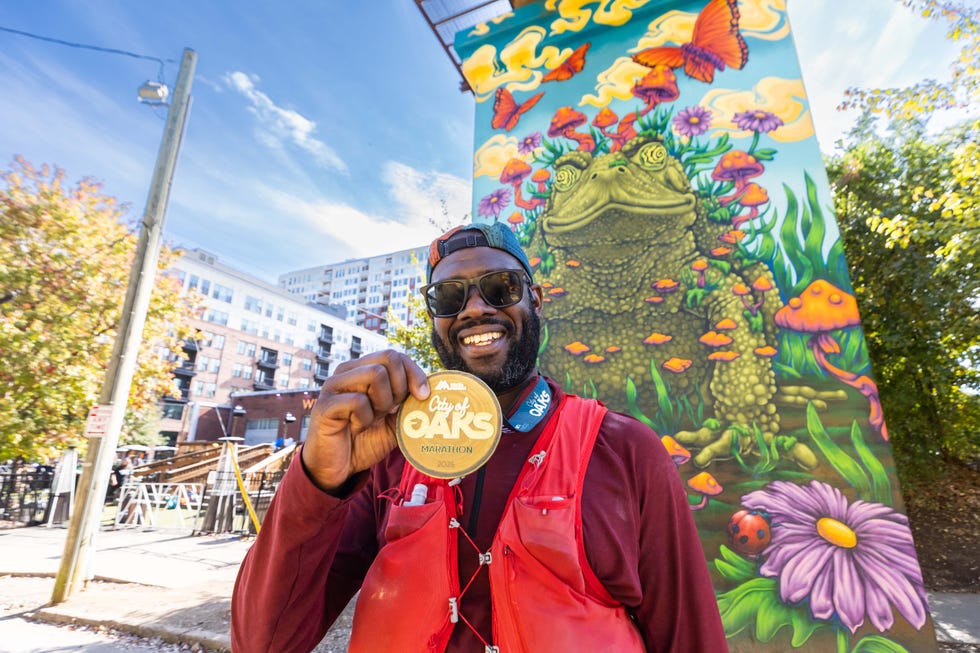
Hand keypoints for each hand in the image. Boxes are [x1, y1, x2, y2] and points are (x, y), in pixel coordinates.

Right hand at [302, 350, 429, 492]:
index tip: (423, 396)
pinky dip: (364, 419)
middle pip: (388, 358)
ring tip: (371, 419)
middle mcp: (348, 371)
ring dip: (382, 403)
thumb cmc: (364, 440)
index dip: (414, 373)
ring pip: (375, 375)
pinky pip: (358, 401)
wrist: (338, 468)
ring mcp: (334, 385)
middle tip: (390, 411)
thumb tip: (432, 391)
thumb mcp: (394, 421)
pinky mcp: (325, 404)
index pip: (395, 356)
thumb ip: (407, 404)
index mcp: (363, 370)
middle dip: (399, 387)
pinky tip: (355, 428)